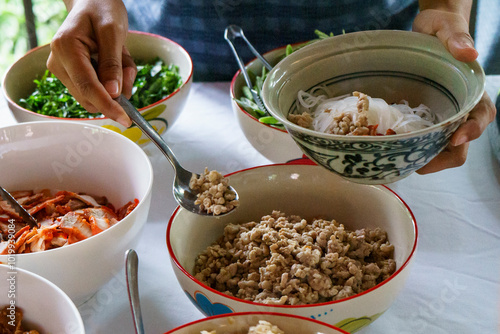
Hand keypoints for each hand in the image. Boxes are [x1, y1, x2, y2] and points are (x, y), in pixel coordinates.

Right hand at [46, 0, 134, 126]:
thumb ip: (113, 64)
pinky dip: (112, 82)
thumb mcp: (114, 32)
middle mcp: (58, 62)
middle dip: (115, 90)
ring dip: (116, 85)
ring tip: (120, 58)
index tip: (125, 120)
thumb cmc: (103, 11)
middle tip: (127, 66)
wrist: (93, 2)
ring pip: (95, 96)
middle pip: (90, 96)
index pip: (88, 87)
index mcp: (66, 48)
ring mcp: (62, 71)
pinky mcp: (71, 76)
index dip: (108, 106)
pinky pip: (96, 90)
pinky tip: (114, 63)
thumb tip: (114, 94)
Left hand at [413, 9, 496, 173]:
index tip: (456, 138)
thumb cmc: (441, 29)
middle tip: (419, 164)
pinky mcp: (426, 119)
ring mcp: (443, 117)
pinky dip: (415, 149)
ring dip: (427, 159)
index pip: (481, 117)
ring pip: (442, 149)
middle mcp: (462, 110)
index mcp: (474, 92)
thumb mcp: (446, 28)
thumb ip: (456, 37)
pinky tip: (397, 152)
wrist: (426, 32)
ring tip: (405, 162)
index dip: (471, 130)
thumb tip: (469, 54)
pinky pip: (425, 141)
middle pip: (461, 143)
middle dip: (443, 157)